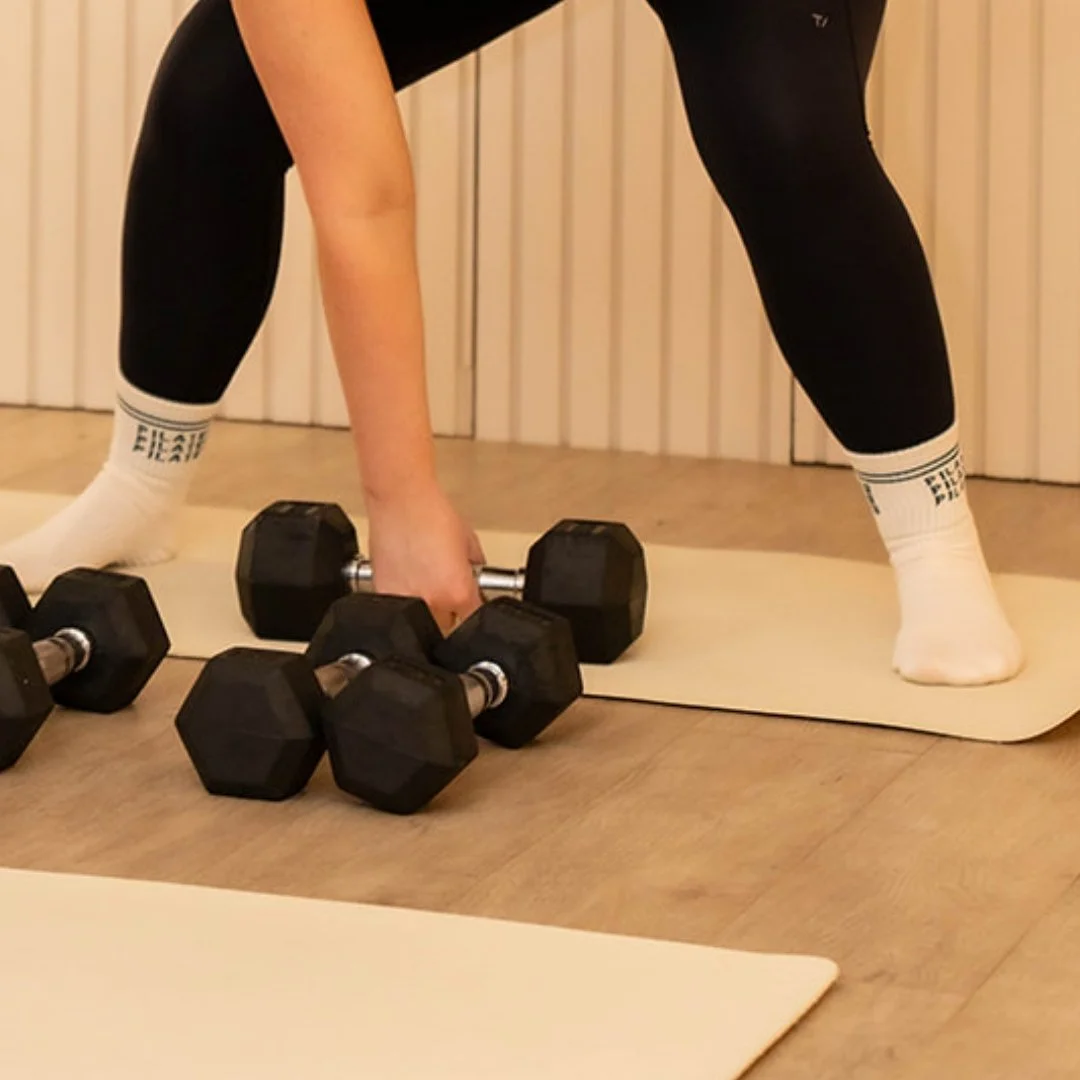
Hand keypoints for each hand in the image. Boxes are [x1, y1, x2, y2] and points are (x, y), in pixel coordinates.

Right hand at [365, 481, 484, 634]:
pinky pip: (400, 609)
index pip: (474, 622)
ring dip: (429, 613)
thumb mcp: (469, 543)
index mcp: (458, 593)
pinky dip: (406, 601)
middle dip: (452, 616)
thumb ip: (475, 570)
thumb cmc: (431, 514)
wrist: (400, 501)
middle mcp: (432, 603)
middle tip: (450, 595)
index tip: (473, 608)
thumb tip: (476, 581)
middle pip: (448, 630)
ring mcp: (404, 601)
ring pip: (423, 625)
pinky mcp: (383, 594)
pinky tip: (410, 580)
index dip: (476, 615)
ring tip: (429, 586)